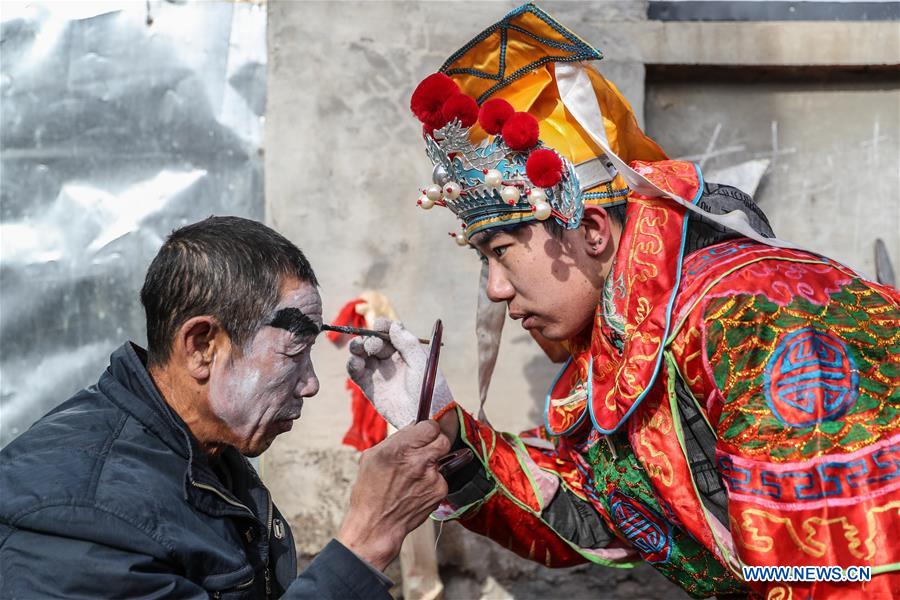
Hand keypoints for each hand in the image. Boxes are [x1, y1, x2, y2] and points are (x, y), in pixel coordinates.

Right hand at [336, 421, 449, 570]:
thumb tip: (414, 427)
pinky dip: (432, 481)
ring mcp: (432, 477)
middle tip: (425, 450)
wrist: (376, 525)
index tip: (424, 433)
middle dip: (436, 442)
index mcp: (399, 448)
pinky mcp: (440, 491)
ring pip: (443, 459)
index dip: (428, 429)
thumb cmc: (370, 491)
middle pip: (443, 439)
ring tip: (414, 476)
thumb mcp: (373, 456)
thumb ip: (397, 439)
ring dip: (433, 463)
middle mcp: (418, 460)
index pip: (430, 426)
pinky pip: (442, 478)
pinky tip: (417, 489)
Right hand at [346, 319, 453, 428]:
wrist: (425, 417)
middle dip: (371, 339)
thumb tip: (394, 325)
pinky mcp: (369, 386)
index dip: (382, 327)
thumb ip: (408, 343)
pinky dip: (352, 364)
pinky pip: (355, 372)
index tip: (379, 326)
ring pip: (361, 353)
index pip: (390, 332)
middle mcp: (390, 359)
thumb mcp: (422, 363)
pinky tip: (356, 363)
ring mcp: (379, 372)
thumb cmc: (429, 389)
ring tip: (359, 349)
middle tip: (375, 346)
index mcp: (405, 350)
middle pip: (373, 341)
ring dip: (356, 347)